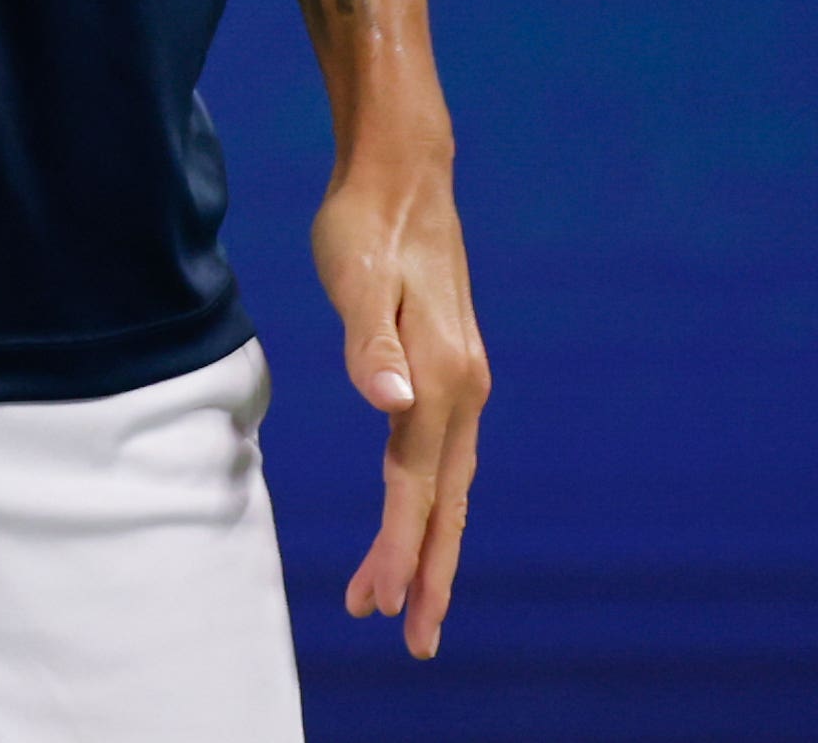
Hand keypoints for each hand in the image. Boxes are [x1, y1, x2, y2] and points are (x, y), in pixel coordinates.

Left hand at [314, 144, 486, 658]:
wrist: (402, 174)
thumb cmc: (366, 222)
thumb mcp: (353, 275)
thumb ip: (369, 342)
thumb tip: (388, 401)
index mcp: (441, 377)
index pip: (416, 486)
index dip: (398, 549)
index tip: (379, 606)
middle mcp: (463, 388)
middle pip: (445, 502)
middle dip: (428, 574)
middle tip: (413, 642)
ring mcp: (462, 381)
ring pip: (447, 485)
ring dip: (428, 545)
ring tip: (403, 602)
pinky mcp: (449, 371)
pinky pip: (442, 458)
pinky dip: (428, 502)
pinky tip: (415, 522)